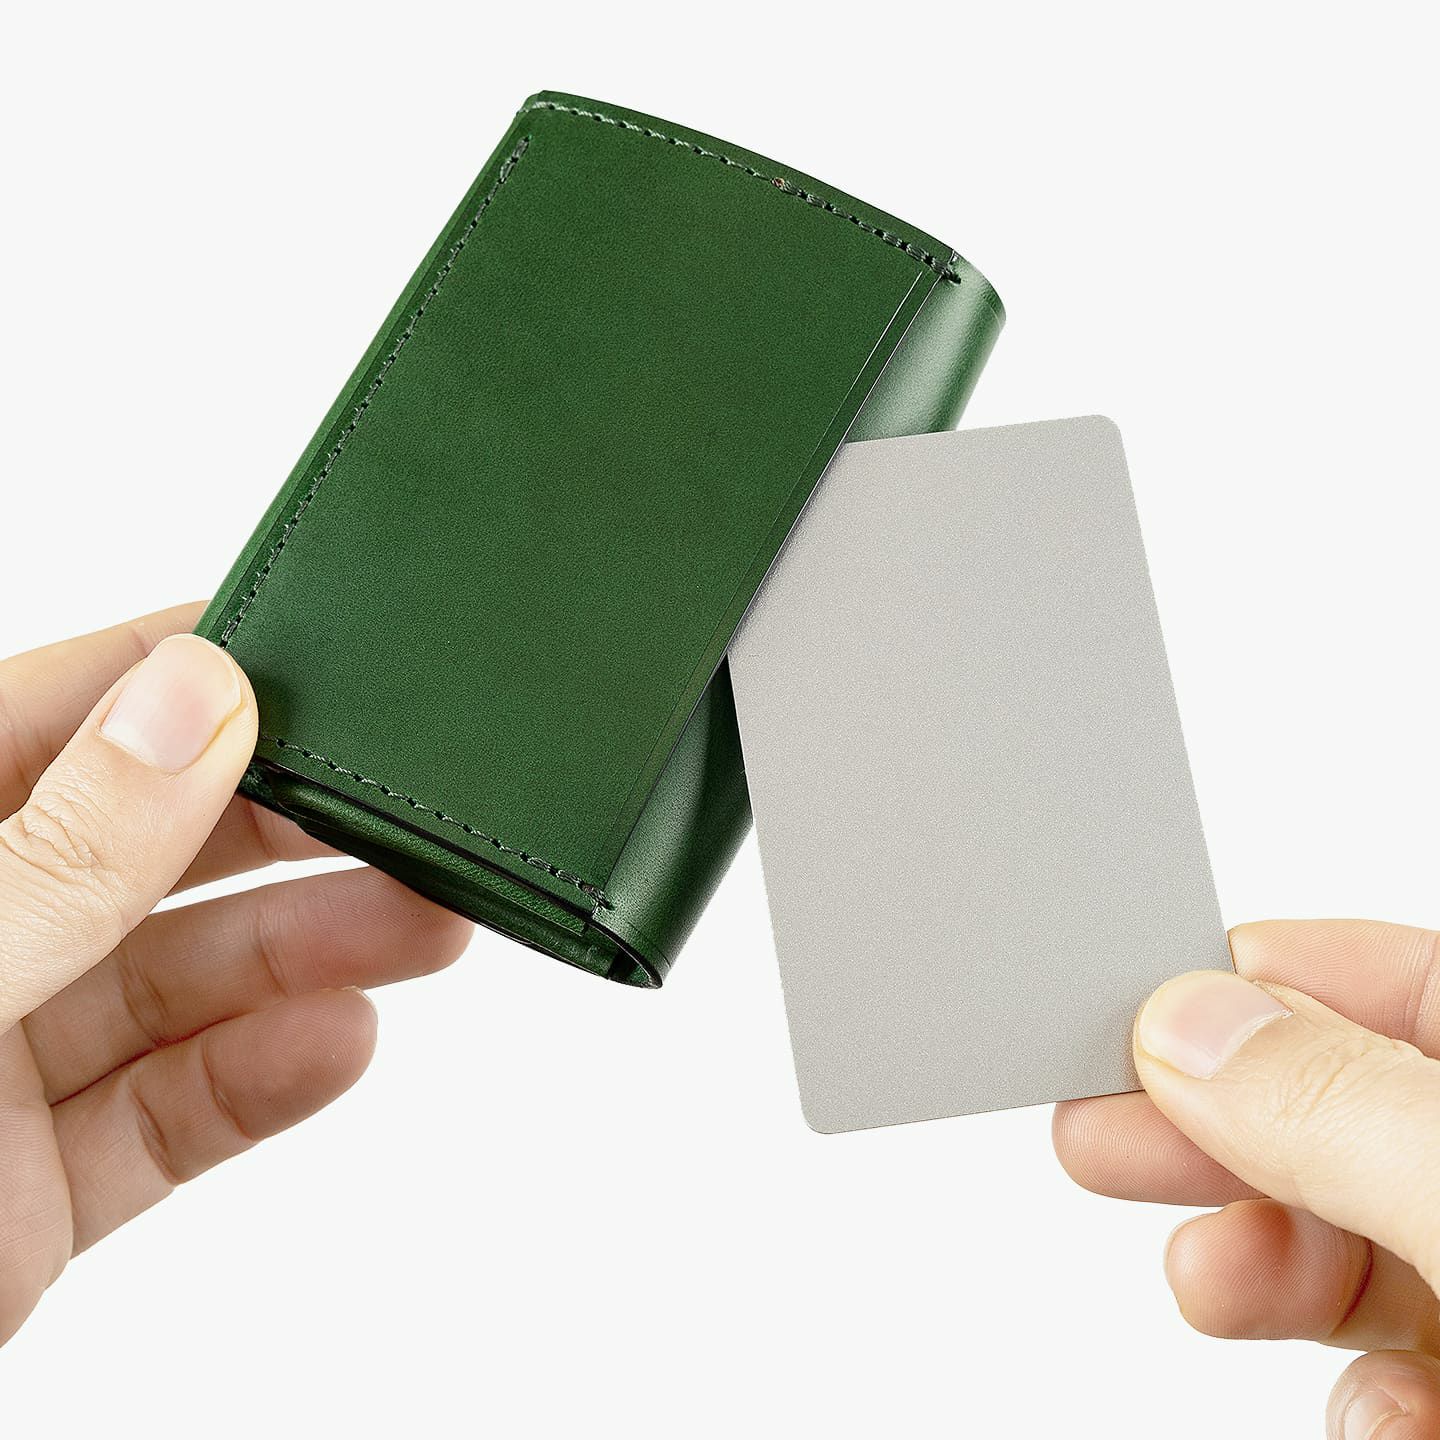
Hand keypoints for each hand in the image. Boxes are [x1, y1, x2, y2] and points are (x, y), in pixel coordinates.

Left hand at [0, 605, 470, 1343]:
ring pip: (182, 984)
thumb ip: (57, 851)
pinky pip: (173, 1113)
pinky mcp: (35, 1183)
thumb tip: (196, 701)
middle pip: (155, 850)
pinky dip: (265, 1082)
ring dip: (311, 956)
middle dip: (295, 836)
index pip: (69, 711)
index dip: (206, 679)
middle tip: (415, 827)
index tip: (341, 672)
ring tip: (426, 931)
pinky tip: (343, 1045)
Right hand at [1054, 922, 1439, 1437]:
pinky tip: (1374, 1418)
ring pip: (1351, 1244)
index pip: (1399, 983)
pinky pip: (1397, 1370)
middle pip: (1341, 1114)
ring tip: (1208, 1282)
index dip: (1264, 983)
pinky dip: (1357, 1399)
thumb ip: (1338, 1105)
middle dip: (1215, 1133)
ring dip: (1261, 1268)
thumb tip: (1188, 1025)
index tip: (1142, 1005)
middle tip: (1099, 1136)